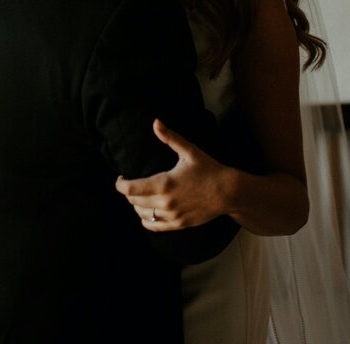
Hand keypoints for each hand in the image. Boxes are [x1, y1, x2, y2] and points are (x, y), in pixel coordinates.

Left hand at [115, 119, 232, 231]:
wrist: (228, 192)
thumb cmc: (209, 169)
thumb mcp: (190, 151)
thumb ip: (170, 137)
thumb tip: (155, 122)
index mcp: (163, 183)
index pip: (129, 189)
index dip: (120, 184)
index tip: (121, 178)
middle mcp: (165, 202)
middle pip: (133, 201)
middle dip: (129, 192)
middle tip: (133, 184)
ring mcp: (171, 215)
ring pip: (142, 214)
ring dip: (137, 205)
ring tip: (142, 196)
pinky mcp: (178, 224)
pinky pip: (153, 226)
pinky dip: (146, 220)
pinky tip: (149, 211)